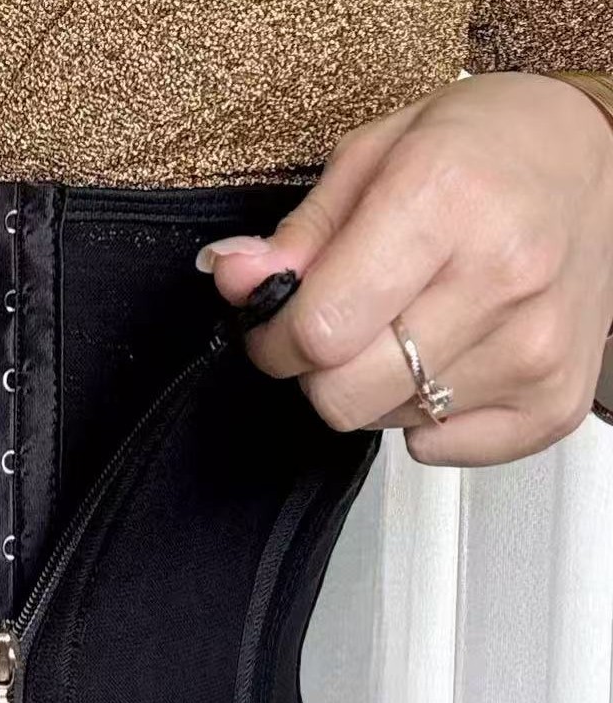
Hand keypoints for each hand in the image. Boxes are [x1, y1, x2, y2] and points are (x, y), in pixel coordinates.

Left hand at [198, 72, 612, 465]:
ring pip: (387, 423)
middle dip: (317, 371)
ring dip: (374, 387)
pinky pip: (442, 448)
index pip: (318, 331)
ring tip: (409, 323)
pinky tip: (447, 356)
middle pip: (345, 397)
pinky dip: (426, 417)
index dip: (274, 337)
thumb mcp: (373, 156)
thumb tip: (231, 277)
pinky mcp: (556, 400)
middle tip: (339, 327)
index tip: (278, 320)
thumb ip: (295, 235)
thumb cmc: (485, 149)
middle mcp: (501, 277)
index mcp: (444, 200)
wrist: (599, 158)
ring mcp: (535, 347)